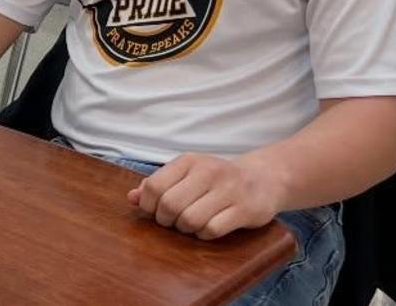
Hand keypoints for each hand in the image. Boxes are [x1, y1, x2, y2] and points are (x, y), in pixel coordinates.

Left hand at [129, 153, 285, 239]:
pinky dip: (204, 235)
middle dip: (166, 220)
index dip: (149, 206)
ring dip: (186, 229)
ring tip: (192, 224)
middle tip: (174, 222)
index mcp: (189, 161)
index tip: (156, 212)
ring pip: (190, 220)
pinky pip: (212, 230)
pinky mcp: (245, 210)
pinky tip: (208, 229)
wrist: (264, 179)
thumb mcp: (186, 175)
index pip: (154, 186)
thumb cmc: (216, 180)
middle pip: (169, 205)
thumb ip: (158, 185)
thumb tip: (131, 198)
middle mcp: (208, 172)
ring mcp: (229, 190)